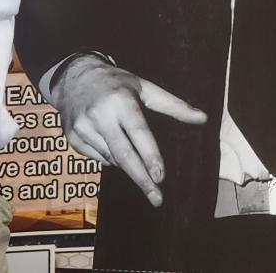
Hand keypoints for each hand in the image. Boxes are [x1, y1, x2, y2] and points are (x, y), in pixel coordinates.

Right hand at [56, 54, 206, 206]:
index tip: (161, 176)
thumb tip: (203, 118)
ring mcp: (83, 127)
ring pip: (111, 159)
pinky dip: (109, 158)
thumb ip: (174, 105)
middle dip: (141, 179)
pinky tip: (111, 145)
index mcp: (121, 101)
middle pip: (124, 155)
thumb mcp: (145, 87)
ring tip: (131, 153)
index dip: (150, 156)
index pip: (138, 133)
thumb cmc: (117, 83)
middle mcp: (100, 115)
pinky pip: (97, 158)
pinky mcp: (72, 137)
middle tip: (157, 198)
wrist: (74, 77)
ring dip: (126, 164)